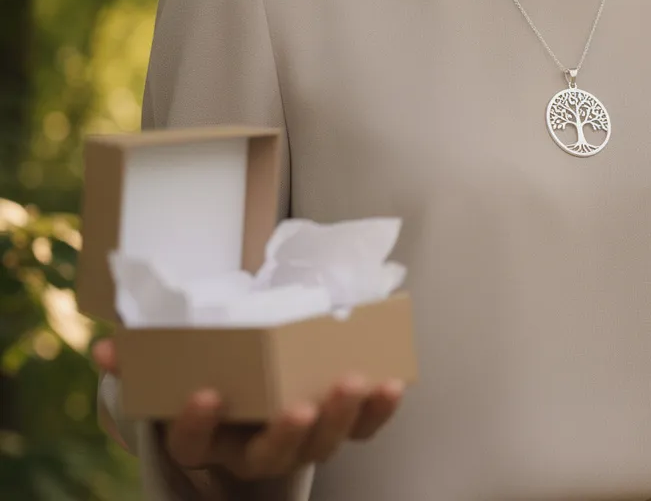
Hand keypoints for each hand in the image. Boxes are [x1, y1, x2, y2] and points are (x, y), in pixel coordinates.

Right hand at [91, 338, 402, 478]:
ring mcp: (297, 442)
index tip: (205, 393)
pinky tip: (391, 384)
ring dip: (341, 418)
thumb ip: (139, 356)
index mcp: (203, 439)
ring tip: (354, 382)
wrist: (248, 380)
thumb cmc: (207, 371)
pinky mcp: (336, 426)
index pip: (190, 443)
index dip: (195, 422)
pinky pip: (361, 429)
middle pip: (267, 456)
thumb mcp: (168, 365)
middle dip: (287, 432)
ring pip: (319, 445)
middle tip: (300, 405)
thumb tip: (108, 346)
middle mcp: (250, 450)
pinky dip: (378, 410)